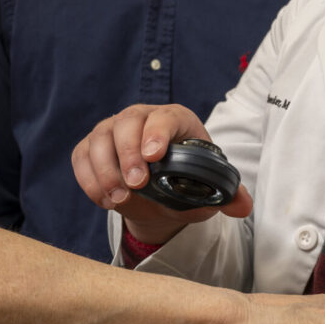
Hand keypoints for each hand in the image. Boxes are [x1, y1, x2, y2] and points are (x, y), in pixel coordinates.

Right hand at [72, 104, 252, 244]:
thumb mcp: (205, 187)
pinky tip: (104, 199)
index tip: (154, 157)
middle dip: (128, 154)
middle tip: (135, 185)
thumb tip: (243, 206)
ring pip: (99, 138)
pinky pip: (81, 156)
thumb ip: (226, 195)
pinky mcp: (90, 147)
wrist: (155, 193)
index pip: (164, 117)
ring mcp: (111, 130)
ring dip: (106, 170)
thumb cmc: (183, 180)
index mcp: (174, 120)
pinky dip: (89, 178)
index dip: (157, 133)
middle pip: (126, 123)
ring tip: (119, 199)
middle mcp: (139, 118)